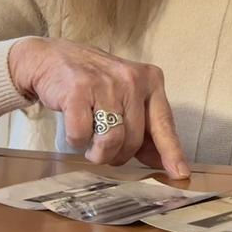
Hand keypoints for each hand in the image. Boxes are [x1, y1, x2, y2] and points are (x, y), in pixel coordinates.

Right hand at [7, 36, 189, 176]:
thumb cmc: (93, 82)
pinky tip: (75, 128)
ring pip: (111, 140)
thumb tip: (161, 161)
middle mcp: (132, 80)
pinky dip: (76, 140)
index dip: (171, 152)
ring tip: (91, 144)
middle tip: (105, 149)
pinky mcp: (78, 90)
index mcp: (150, 80)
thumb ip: (143, 126)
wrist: (51, 58)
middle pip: (134, 140)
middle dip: (118, 155)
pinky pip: (82, 135)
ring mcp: (106, 83)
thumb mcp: (125, 96)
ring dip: (98, 152)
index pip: (164, 123)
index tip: (180, 173)